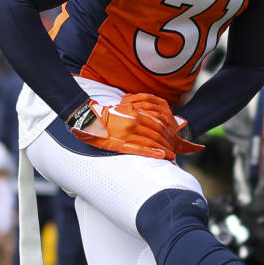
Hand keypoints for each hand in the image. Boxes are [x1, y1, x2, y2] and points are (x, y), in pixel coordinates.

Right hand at [71, 93, 202, 158]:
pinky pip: (141, 149)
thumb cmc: (107, 115)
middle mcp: (134, 123)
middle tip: (174, 150)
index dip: (166, 133)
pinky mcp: (121, 144)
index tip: (172, 139)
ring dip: (164, 149)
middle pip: (157, 134)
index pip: (157, 125)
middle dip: (167, 143)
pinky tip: (162, 156)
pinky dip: (154, 153)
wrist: (89, 119)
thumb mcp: (125, 108)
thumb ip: (139, 113)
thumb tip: (154, 121)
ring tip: (171, 156)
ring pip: (152, 142)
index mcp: (135, 114)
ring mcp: (128, 134)